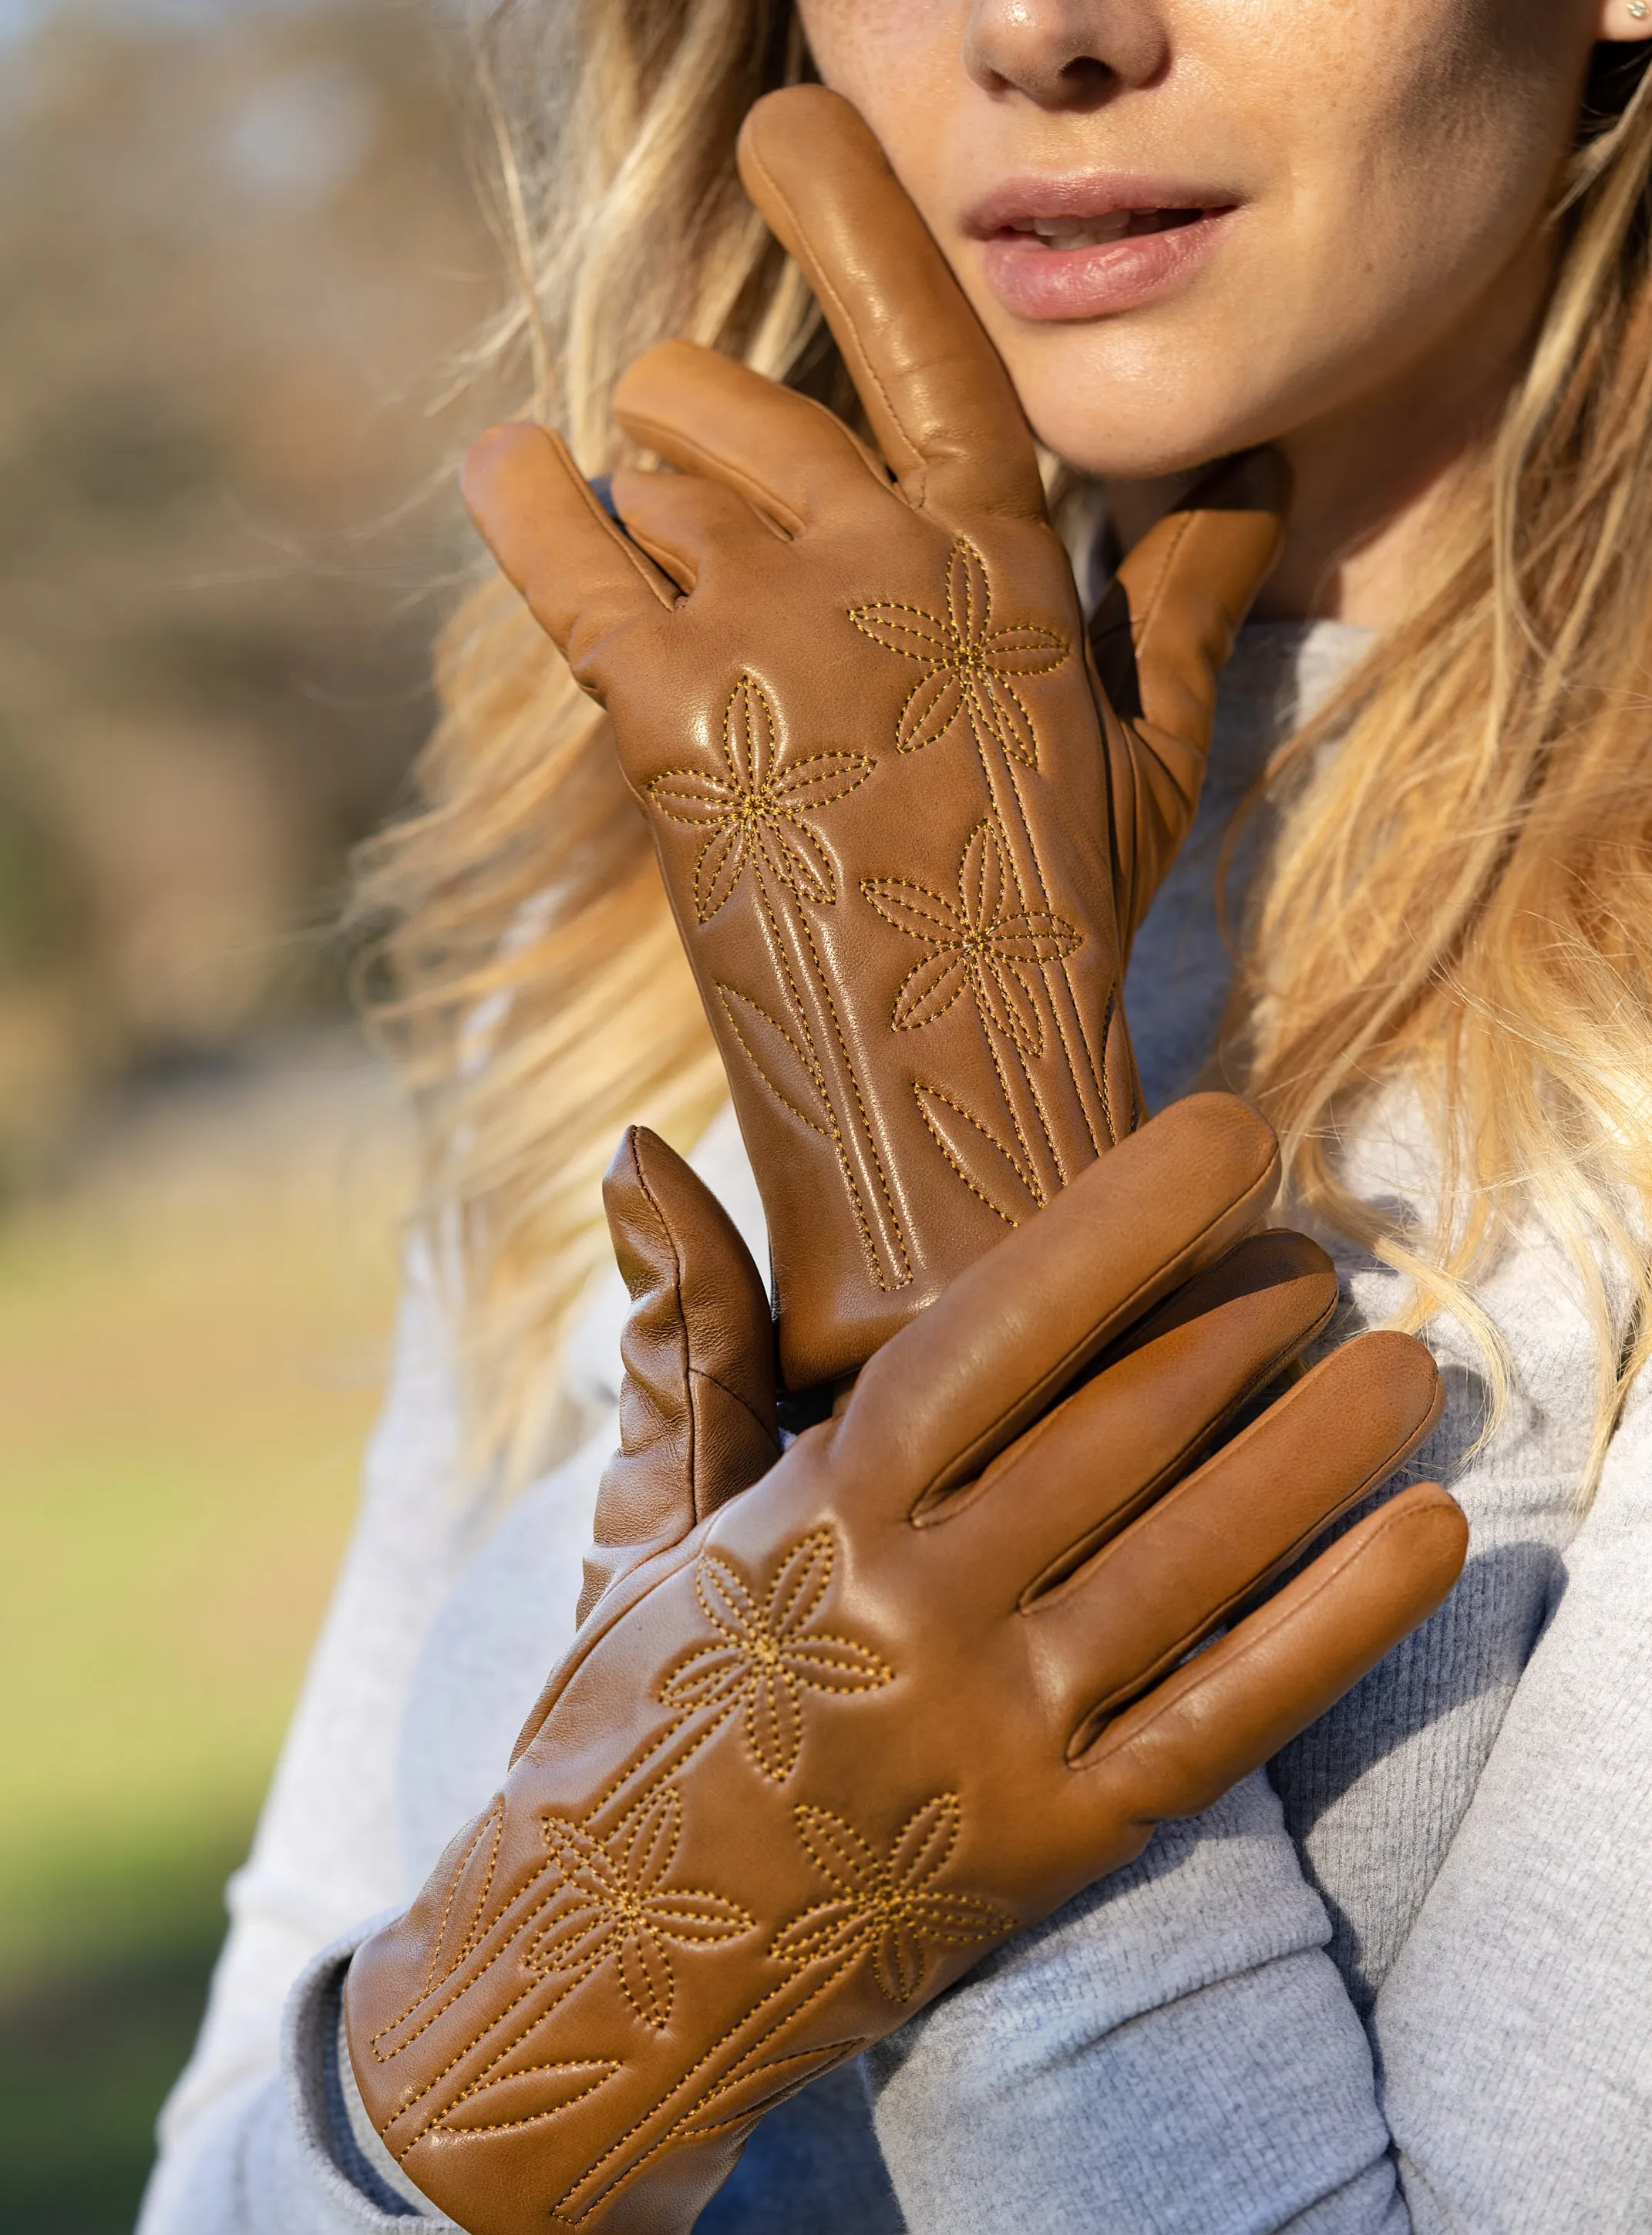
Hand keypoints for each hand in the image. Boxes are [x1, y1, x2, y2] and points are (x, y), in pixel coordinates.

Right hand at [343, 1095, 1465, 2234]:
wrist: (603, 1969)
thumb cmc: (635, 1705)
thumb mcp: (642, 1512)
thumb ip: (681, 1331)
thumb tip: (634, 1145)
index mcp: (815, 1513)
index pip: (990, 1336)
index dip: (1119, 1226)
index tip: (1227, 1136)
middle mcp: (912, 1615)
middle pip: (1115, 1436)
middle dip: (1235, 1325)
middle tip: (1317, 1252)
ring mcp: (991, 1737)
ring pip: (1190, 1565)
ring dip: (1314, 1452)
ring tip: (1405, 1365)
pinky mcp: (1056, 1848)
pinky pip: (1220, 1719)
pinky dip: (1333, 1626)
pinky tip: (1423, 1534)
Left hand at [460, 87, 1285, 1398]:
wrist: (958, 1089)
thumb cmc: (1057, 929)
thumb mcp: (1151, 758)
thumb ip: (1189, 603)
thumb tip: (1256, 486)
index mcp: (1006, 555)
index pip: (924, 327)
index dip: (850, 206)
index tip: (789, 128)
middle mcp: (887, 560)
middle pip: (729, 396)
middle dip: (696, 432)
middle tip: (703, 514)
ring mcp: (776, 631)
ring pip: (647, 470)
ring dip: (639, 507)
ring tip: (675, 600)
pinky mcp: (670, 717)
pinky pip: (562, 551)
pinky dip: (518, 499)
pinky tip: (500, 468)